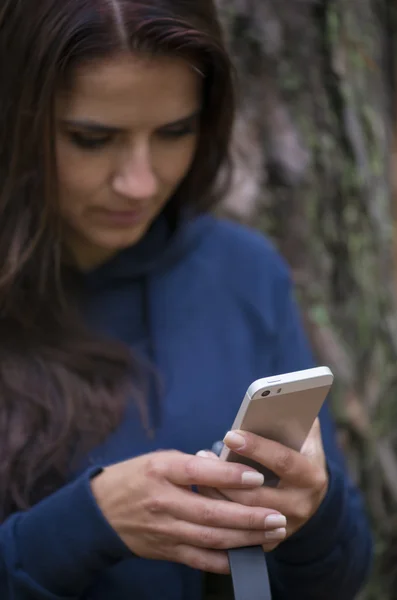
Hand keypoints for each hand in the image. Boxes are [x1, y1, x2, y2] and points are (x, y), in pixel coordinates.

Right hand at [91, 450, 287, 573]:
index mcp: (161, 471)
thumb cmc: (135, 477)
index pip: (199, 473)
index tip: (257, 477)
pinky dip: (224, 560)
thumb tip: (228, 467)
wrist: (100, 512)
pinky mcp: (166, 550)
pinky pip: (199, 559)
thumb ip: (193, 465)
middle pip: (211, 512)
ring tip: (271, 533)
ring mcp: (165, 530)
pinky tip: (246, 556)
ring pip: (211, 538)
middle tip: (277, 516)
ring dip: (245, 538)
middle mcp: (163, 502)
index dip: (230, 476)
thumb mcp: (159, 459)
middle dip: (249, 516)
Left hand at [198, 419, 327, 551]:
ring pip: (244, 515)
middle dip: (226, 476)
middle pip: (257, 495)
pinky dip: (218, 515)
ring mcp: (285, 527)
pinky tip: (202, 496)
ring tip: (198, 473)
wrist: (308, 498)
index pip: (282, 460)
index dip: (256, 447)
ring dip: (217, 494)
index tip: (230, 435)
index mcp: (311, 475)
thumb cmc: (300, 457)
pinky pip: (238, 532)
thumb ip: (299, 419)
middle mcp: (301, 505)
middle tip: (203, 456)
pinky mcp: (269, 543)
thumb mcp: (306, 438)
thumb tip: (289, 398)